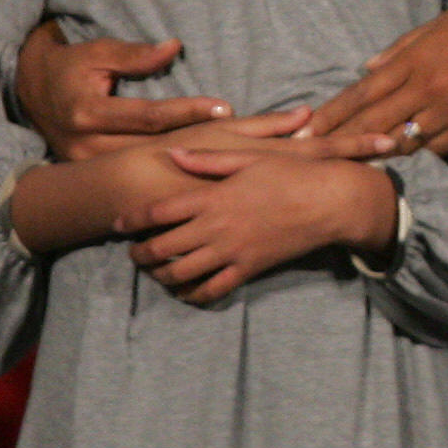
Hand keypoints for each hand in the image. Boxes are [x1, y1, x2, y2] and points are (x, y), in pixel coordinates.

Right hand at [16, 28, 240, 160]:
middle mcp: (86, 146)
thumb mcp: (97, 52)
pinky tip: (201, 171)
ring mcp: (88, 166)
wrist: (30, 92)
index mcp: (87, 113)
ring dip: (188, 162)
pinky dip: (168, 173)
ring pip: (147, 168)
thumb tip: (173, 47)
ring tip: (230, 156)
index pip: (148, 116)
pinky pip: (136, 176)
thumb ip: (134, 54)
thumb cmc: (69, 67)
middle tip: (243, 139)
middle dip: (198, 143)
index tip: (224, 107)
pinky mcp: (93, 176)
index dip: (187, 112)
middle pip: (153, 148)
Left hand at [125, 150, 396, 305]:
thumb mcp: (250, 157)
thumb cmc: (291, 173)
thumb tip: (173, 153)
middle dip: (139, 254)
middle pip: (161, 249)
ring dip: (160, 276)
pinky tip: (186, 291)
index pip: (157, 212)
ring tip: (155, 272)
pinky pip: (213, 290)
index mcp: (213, 196)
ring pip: (181, 274)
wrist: (330, 201)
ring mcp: (232, 251)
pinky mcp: (249, 268)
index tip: (117, 223)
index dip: (131, 219)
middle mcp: (216, 227)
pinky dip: (193, 294)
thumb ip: (208, 159)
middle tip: (133, 253)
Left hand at [304, 0, 447, 155]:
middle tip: (311, 158)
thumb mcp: (437, 26)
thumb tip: (368, 69)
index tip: (306, 130)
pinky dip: (414, 156)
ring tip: (346, 168)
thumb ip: (399, 50)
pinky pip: (435, 148)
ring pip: (402, 141)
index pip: (362, 93)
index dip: (331, 114)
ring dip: (373, 155)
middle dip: (339, 141)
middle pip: (373, 122)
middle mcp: (426, 89)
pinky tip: (396, 165)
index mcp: (414, 61)